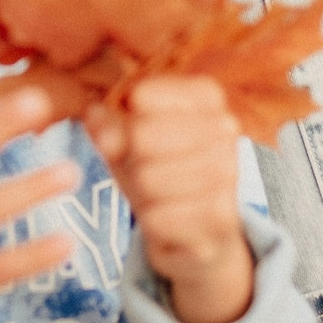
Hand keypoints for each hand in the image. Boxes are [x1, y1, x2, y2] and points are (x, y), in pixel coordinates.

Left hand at [87, 77, 254, 322]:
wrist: (200, 228)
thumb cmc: (160, 169)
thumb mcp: (128, 139)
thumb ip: (105, 124)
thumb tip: (94, 118)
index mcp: (205, 95)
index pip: (142, 96)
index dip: (122, 120)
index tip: (133, 131)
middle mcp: (225, 128)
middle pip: (142, 136)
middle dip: (131, 158)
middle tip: (145, 168)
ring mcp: (229, 172)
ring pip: (148, 179)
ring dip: (141, 192)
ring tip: (159, 193)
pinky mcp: (222, 219)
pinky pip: (156, 218)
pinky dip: (151, 221)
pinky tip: (169, 218)